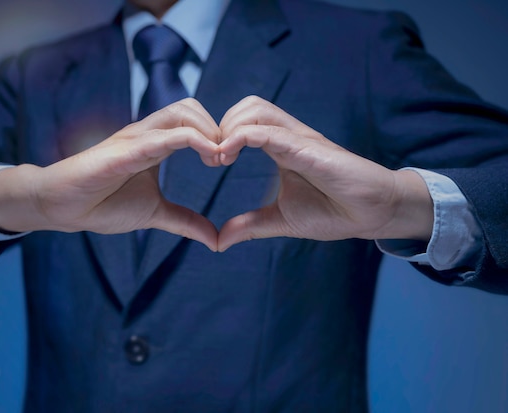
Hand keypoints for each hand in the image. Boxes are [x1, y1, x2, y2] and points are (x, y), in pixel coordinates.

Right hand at [0, 98, 220, 250]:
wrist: (62, 208)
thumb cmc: (102, 205)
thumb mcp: (155, 214)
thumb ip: (185, 222)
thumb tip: (215, 239)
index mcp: (155, 144)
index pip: (193, 120)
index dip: (216, 135)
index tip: (228, 161)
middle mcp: (147, 134)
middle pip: (191, 107)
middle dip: (217, 128)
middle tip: (227, 158)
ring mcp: (136, 138)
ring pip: (182, 112)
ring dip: (209, 130)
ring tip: (219, 159)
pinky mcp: (126, 149)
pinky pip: (165, 135)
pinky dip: (194, 140)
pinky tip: (210, 158)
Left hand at [217, 96, 432, 251]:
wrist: (372, 214)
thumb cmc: (334, 212)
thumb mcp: (280, 220)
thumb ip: (249, 225)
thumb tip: (220, 241)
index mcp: (281, 148)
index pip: (245, 122)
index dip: (221, 136)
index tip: (210, 162)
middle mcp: (289, 136)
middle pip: (247, 106)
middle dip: (222, 125)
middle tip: (212, 157)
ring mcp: (299, 139)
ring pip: (256, 109)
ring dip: (230, 127)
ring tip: (220, 157)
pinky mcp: (308, 148)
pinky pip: (270, 131)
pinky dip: (243, 136)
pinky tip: (227, 155)